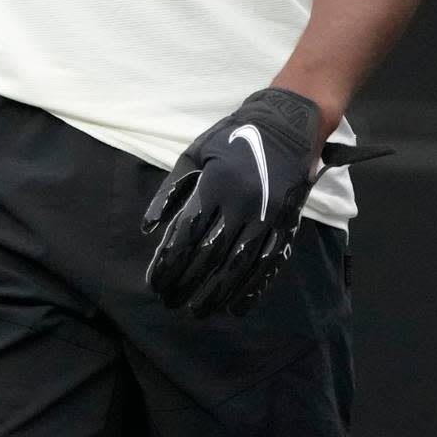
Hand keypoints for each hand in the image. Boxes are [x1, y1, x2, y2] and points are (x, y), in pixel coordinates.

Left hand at [143, 88, 387, 317]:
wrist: (287, 125)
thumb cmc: (233, 137)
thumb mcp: (195, 153)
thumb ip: (170, 192)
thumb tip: (148, 229)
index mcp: (215, 186)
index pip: (186, 235)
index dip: (169, 263)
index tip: (155, 283)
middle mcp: (241, 205)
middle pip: (209, 256)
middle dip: (187, 283)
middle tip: (170, 302)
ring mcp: (267, 217)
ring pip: (238, 266)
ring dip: (216, 294)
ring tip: (198, 311)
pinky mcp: (286, 225)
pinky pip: (268, 264)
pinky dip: (252, 289)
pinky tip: (236, 307)